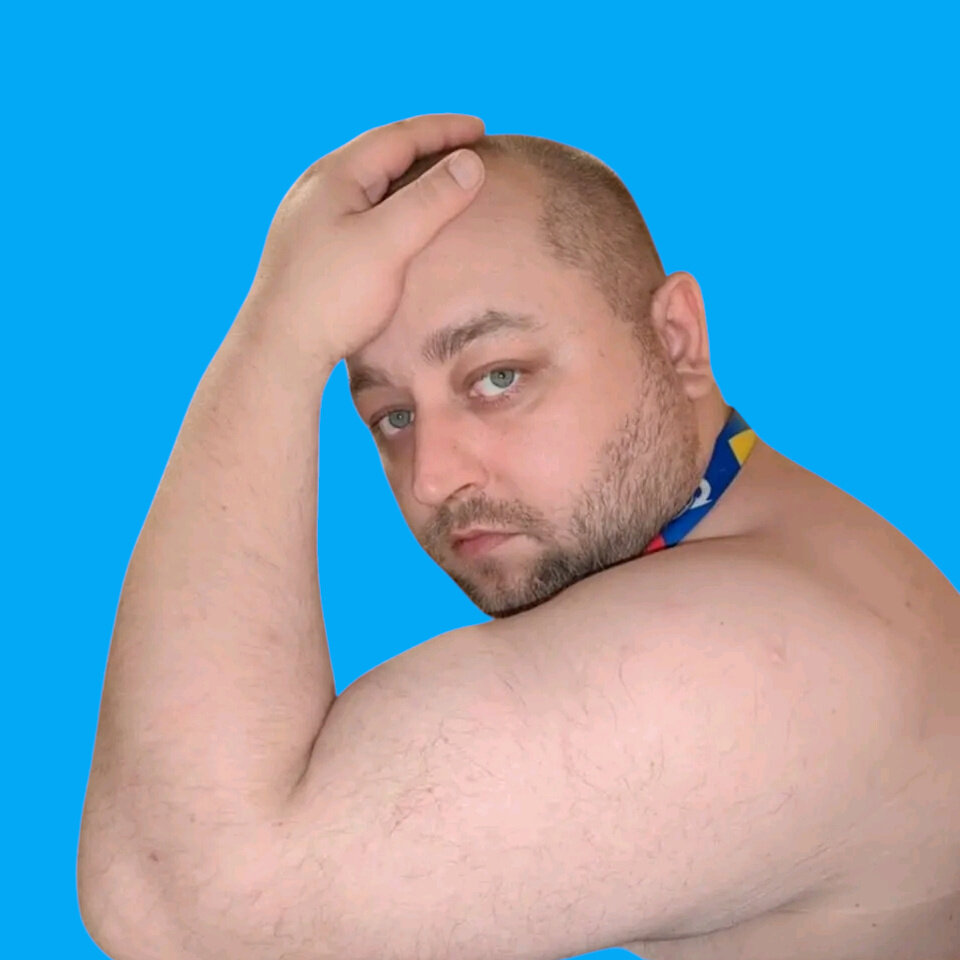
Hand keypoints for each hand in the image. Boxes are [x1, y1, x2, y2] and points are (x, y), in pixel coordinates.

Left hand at [239, 114, 486, 365]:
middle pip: (380, 154)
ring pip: (368, 183)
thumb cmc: (332, 298)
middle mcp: (315, 189)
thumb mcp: (388, 243)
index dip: (443, 130)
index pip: (398, 135)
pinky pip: (358, 209)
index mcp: (333, 176)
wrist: (279, 351)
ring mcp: (308, 219)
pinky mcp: (309, 249)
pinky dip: (389, 204)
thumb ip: (431, 200)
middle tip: (463, 148)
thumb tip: (471, 161)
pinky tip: (397, 223)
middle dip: (425, 147)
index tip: (481, 128)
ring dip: (406, 176)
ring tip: (436, 179)